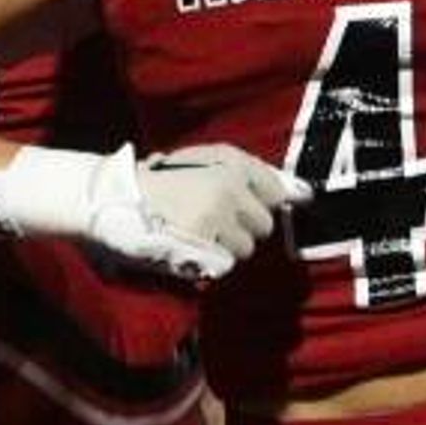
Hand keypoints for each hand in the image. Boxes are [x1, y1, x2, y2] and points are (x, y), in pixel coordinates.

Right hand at [78, 146, 308, 282]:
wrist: (118, 199)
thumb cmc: (165, 180)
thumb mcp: (207, 161)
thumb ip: (257, 175)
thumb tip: (306, 193)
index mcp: (230, 162)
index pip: (274, 193)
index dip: (257, 203)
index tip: (235, 205)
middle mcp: (228, 188)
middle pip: (264, 225)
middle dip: (242, 227)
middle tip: (210, 218)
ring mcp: (216, 218)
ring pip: (246, 248)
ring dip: (226, 246)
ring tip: (196, 231)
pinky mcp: (203, 245)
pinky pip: (225, 263)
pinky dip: (210, 260)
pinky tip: (189, 245)